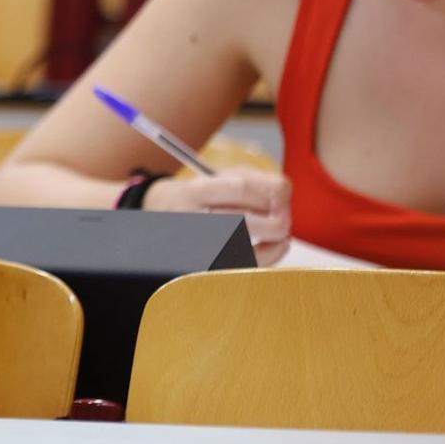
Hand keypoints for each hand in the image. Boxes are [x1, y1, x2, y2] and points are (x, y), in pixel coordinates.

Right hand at [144, 168, 293, 265]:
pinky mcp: (209, 266)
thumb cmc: (201, 196)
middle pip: (244, 220)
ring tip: (280, 229)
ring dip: (276, 237)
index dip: (271, 191)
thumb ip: (254, 180)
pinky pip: (249, 265)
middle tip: (284, 213)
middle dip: (276, 217)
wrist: (161, 215)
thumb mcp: (218, 177)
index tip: (284, 193)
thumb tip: (283, 193)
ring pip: (249, 247)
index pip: (240, 188)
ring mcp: (199, 247)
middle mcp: (192, 220)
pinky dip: (272, 254)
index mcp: (194, 192)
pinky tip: (276, 244)